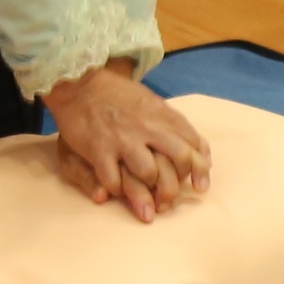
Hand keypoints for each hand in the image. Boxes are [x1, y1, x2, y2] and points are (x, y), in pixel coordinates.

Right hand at [44, 62, 210, 221]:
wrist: (82, 85)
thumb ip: (175, 125)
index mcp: (163, 115)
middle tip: (170, 198)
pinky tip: (116, 190)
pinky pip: (113, 180)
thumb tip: (200, 150)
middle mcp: (148, 127)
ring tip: (144, 194)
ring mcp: (123, 139)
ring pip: (149, 173)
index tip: (200, 186)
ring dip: (149, 189)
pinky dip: (117, 190)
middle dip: (178, 183)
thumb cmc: (121, 97)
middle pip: (179, 158)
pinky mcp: (99, 150)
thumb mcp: (153, 103)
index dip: (201, 168)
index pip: (193, 143)